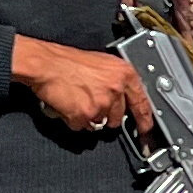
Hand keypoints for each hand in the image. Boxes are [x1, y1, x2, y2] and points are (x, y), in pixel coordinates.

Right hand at [14, 39, 154, 137]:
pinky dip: (74, 119)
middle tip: (90, 101)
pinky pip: (83, 126)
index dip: (145, 120)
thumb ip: (116, 80)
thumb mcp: (102, 63)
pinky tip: (69, 104)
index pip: (142, 103)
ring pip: (100, 123)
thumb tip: (122, 95)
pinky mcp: (86, 115)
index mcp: (124, 74)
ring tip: (78, 99)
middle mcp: (116, 89)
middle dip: (106, 115)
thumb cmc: (68, 62)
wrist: (46, 65)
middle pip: (118, 118)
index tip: (146, 130)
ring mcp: (102, 104)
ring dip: (89, 117)